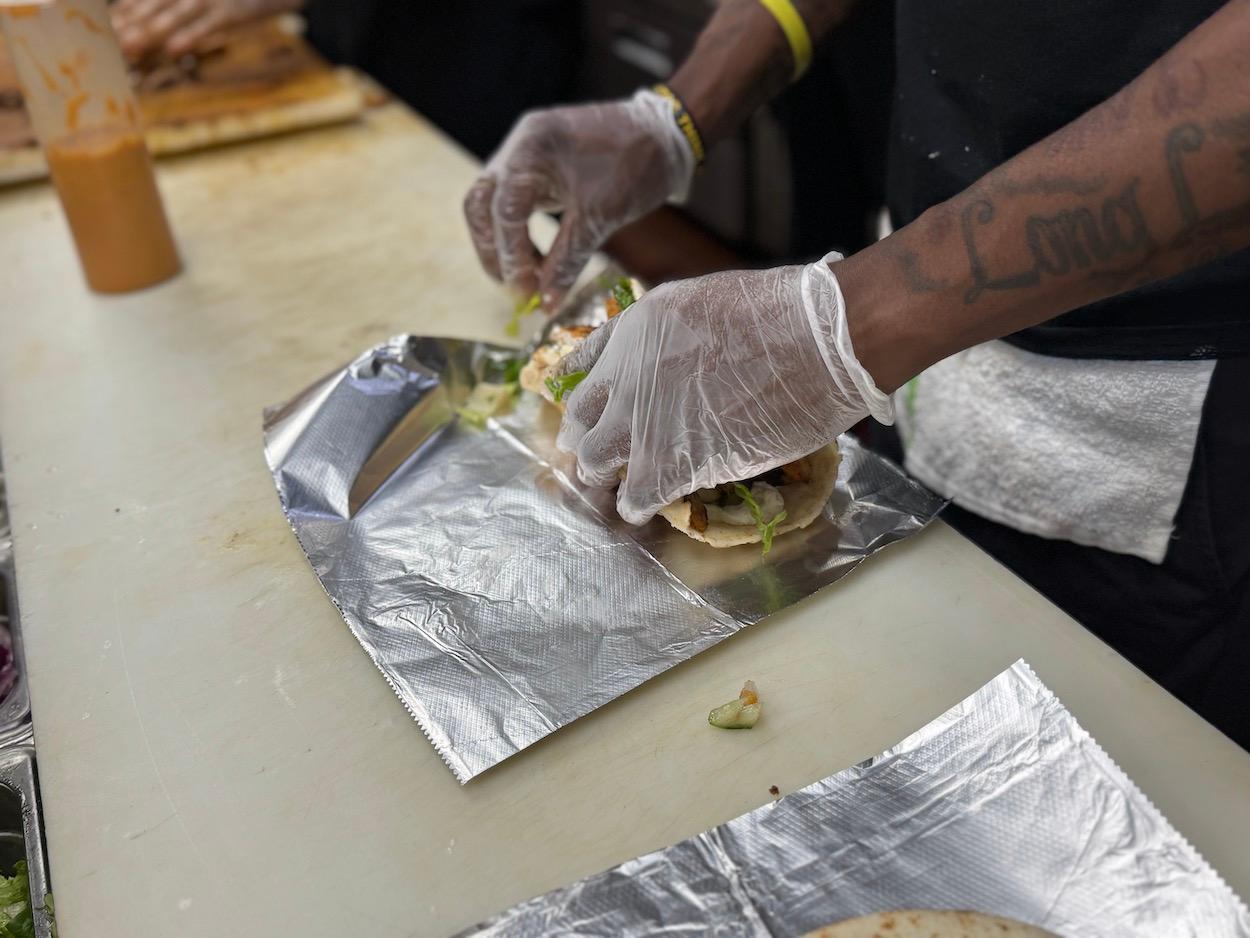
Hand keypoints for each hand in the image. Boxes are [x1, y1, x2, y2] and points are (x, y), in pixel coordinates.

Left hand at [112, 0, 303, 59]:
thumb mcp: (199, 3)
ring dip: (150, 32)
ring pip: (173, 15)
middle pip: (151, 7)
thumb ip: (171, 9)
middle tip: (107, 43)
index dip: (120, 16)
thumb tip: (146, 28)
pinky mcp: (230, 12)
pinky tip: (175, 50)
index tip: (102, 33)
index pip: (140, 0)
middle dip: (128, 25)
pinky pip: (207, 25)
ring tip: (129, 48)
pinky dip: (191, 36)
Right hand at [463, 90, 694, 310]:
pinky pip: (513, 202)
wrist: (666, 132)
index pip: (504, 210)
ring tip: (527, 279)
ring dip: (504, 244)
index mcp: (531, 148)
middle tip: (516, 289)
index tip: (525, 292)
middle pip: (481, 205)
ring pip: (492, 204)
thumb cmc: (638, 164)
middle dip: (494, 251)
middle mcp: (520, 146)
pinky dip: (519, 232)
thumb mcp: (601, 216)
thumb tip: (546, 303)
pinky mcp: (537, 165)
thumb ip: (567, 260)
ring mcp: (525, 154)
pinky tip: (536, 258)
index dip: (510, 256)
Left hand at [554, 254, 894, 523]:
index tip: (593, 415)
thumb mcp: (700, 301)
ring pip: (593, 463)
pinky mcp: (670, 465)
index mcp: (632, 331)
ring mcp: (642, 423)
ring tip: (625, 484)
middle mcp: (624, 378)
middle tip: (604, 456)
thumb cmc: (780, 315)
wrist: (816, 342)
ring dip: (606, 476)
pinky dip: (637, 505)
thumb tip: (666, 359)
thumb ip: (667, 335)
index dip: (587, 400)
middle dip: (589, 440)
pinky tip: (649, 504)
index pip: (578, 372)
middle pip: (579, 422)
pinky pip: (634, 499)